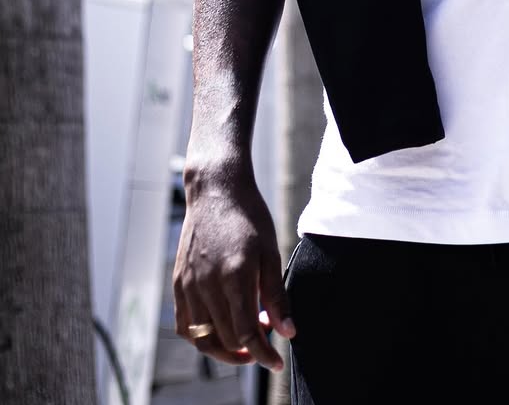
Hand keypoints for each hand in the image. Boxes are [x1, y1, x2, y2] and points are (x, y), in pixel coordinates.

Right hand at [173, 169, 294, 370]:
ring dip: (224, 350)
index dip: (262, 354)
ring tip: (245, 343)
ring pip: (202, 339)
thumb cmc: (249, 216)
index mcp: (234, 276)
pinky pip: (186, 324)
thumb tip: (288, 331)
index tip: (276, 362)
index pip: (246, 334)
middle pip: (225, 340)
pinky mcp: (178, 282)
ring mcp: (188, 285)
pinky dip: (202, 336)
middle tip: (265, 340)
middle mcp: (206, 285)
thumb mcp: (271, 251)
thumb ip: (276, 295)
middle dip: (248, 351)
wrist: (216, 190)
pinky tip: (221, 327)